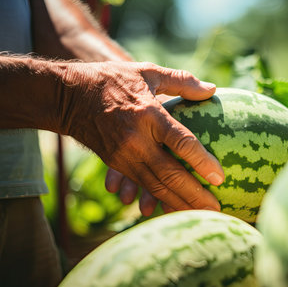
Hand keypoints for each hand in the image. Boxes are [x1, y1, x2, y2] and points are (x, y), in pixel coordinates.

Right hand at [59, 61, 223, 211]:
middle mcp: (136, 140)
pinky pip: (141, 185)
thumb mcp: (147, 72)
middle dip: (194, 194)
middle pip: (169, 173)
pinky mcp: (115, 163)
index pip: (181, 142)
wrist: (68, 97)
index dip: (202, 162)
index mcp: (148, 114)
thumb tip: (212, 90)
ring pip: (155, 186)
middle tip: (216, 209)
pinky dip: (158, 199)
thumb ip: (181, 81)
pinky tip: (173, 209)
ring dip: (178, 203)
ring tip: (200, 214)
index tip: (220, 177)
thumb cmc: (112, 79)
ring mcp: (123, 155)